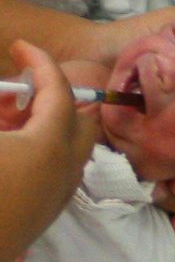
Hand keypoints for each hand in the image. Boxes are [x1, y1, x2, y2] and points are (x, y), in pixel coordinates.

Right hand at [0, 40, 99, 261]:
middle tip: (21, 88)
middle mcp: (64, 170)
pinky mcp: (44, 215)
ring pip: (68, 148)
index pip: (58, 90)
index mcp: (48, 146)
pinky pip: (54, 170)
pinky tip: (8, 149)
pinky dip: (38, 149)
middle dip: (56, 96)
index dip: (40, 62)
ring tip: (4, 118)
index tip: (19, 46)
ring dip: (44, 124)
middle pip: (80, 121)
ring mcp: (57, 196)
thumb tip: (6, 97)